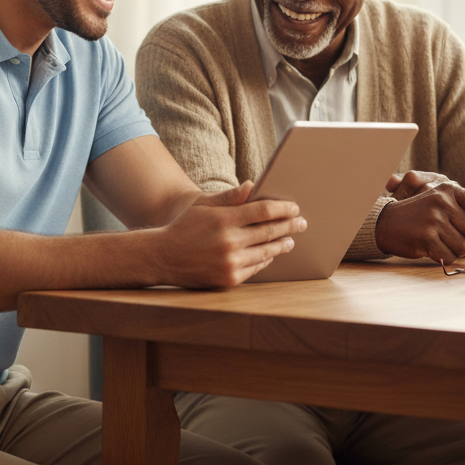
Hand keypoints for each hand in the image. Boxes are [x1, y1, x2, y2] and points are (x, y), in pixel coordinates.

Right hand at [150, 181, 306, 288]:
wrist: (162, 257)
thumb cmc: (184, 227)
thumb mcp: (203, 206)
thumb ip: (229, 197)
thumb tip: (253, 185)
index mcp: (224, 219)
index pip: (263, 211)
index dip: (283, 209)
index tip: (294, 208)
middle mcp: (229, 242)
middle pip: (269, 232)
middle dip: (290, 226)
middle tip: (302, 222)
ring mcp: (229, 262)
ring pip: (266, 252)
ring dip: (282, 245)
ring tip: (290, 240)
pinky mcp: (228, 279)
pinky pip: (255, 268)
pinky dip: (266, 259)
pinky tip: (271, 254)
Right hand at [375, 175, 464, 263]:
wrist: (385, 222)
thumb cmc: (419, 213)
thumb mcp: (443, 200)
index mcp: (448, 189)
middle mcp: (442, 201)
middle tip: (456, 242)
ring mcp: (433, 219)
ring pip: (464, 246)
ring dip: (456, 251)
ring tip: (442, 244)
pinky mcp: (426, 237)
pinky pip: (449, 256)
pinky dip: (445, 258)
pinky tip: (433, 250)